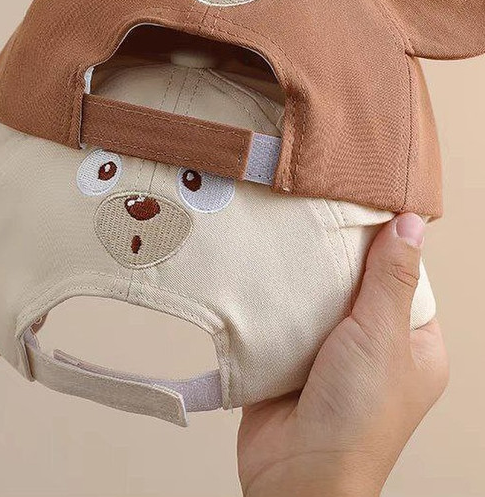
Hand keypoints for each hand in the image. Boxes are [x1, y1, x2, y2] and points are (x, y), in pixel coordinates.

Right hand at [237, 213, 448, 496]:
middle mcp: (376, 350)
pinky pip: (287, 317)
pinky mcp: (293, 359)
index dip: (385, 246)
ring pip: (320, 298)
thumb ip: (391, 277)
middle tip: (316, 219)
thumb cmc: (355, 418)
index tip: (360, 210)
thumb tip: (410, 222)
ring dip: (304, 280)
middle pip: (358, 285)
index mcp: (414, 346)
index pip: (405, 279)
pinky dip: (277, 301)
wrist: (295, 474)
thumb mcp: (381, 336)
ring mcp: (333, 355)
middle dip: (337, 259)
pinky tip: (266, 274)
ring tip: (288, 240)